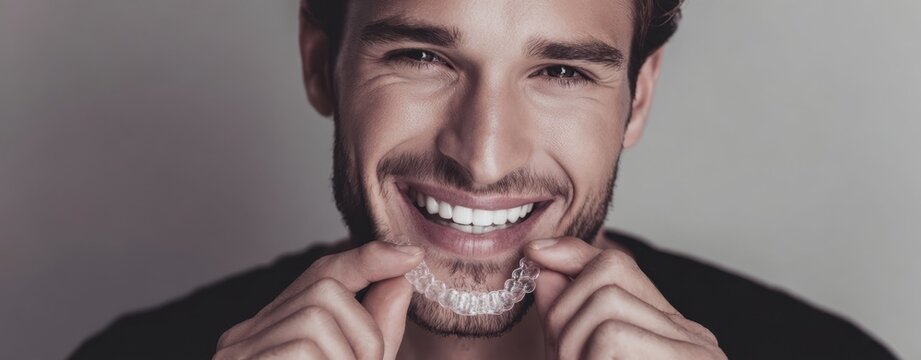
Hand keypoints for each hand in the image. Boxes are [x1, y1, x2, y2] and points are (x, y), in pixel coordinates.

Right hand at [214, 241, 423, 359]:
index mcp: (272, 332)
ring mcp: (239, 349)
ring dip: (354, 354)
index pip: (321, 275)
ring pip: (320, 315)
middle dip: (365, 330)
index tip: (411, 255)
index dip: (369, 259)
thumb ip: (375, 330)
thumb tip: (400, 278)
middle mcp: (247, 334)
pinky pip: (307, 344)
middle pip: (325, 289)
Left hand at [525, 237, 725, 359]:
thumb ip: (567, 318)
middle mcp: (693, 336)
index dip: (572, 256)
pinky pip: (613, 336)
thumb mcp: (582, 358)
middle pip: (608, 274)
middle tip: (557, 358)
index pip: (618, 266)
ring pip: (606, 304)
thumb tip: (545, 263)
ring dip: (570, 344)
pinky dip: (587, 359)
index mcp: (672, 332)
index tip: (535, 255)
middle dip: (563, 313)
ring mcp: (697, 350)